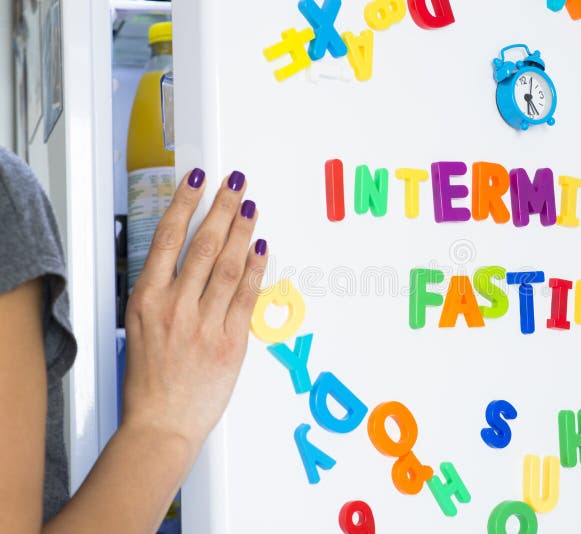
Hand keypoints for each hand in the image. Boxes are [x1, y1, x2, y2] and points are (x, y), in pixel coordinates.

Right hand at [122, 169, 266, 451]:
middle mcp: (175, 307)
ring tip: (251, 206)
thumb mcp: (141, 328)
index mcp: (147, 299)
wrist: (160, 424)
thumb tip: (186, 261)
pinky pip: (246, 297)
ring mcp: (203, 324)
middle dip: (222, 207)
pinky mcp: (230, 343)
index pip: (168, 238)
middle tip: (236, 183)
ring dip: (242, 231)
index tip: (198, 180)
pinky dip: (255, 269)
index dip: (186, 203)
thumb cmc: (150, 381)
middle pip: (203, 243)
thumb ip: (164, 293)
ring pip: (226, 265)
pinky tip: (261, 247)